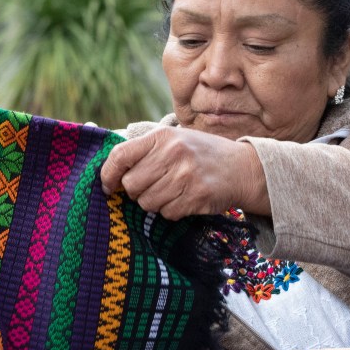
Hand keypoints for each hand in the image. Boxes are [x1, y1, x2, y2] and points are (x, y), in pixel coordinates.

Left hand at [100, 127, 269, 219]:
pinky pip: (167, 213)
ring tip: (171, 192)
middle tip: (149, 188)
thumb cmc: (202, 154)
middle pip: (131, 185)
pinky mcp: (196, 196)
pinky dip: (171, 211)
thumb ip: (146, 151)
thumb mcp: (175, 140)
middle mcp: (173, 153)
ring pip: (147, 203)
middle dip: (136, 192)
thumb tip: (111, 173)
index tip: (108, 186)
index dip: (107, 175)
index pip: (120, 156)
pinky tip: (184, 199)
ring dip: (155, 203)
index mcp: (162, 136)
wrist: (242, 167)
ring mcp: (185, 175)